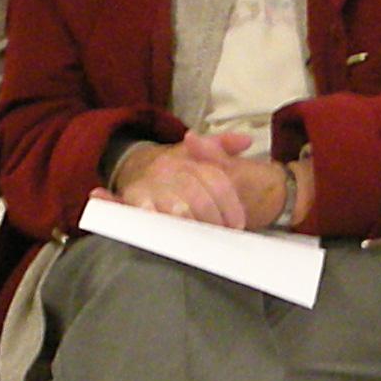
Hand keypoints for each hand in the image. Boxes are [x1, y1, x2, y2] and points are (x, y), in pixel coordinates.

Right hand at [111, 131, 280, 230]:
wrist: (137, 168)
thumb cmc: (176, 168)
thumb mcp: (197, 153)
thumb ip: (223, 146)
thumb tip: (246, 140)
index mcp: (189, 160)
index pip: (217, 182)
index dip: (231, 206)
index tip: (237, 225)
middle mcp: (171, 169)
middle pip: (201, 199)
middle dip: (213, 220)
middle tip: (220, 235)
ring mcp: (152, 184)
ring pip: (179, 208)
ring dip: (193, 224)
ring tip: (202, 240)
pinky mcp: (134, 198)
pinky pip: (146, 212)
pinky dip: (157, 220)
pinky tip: (170, 231)